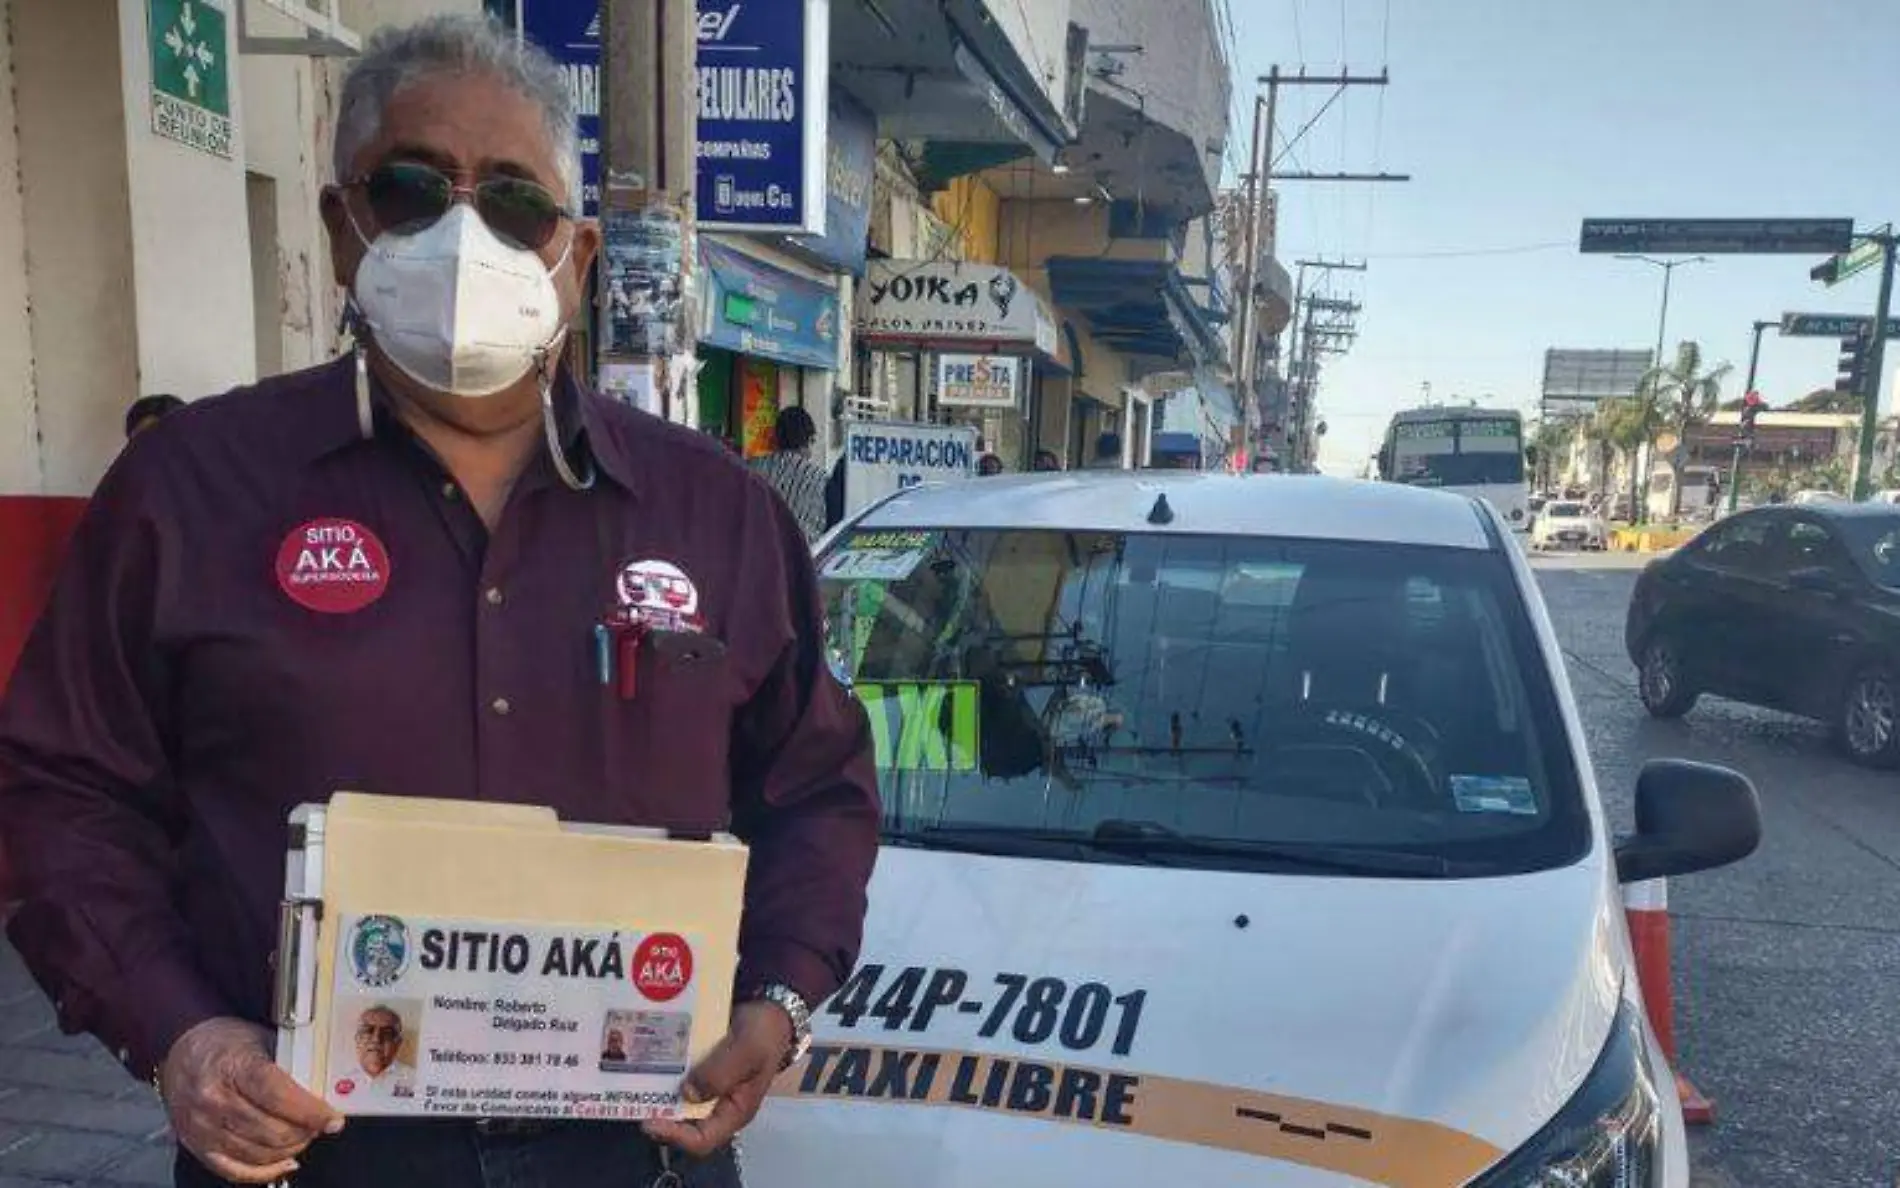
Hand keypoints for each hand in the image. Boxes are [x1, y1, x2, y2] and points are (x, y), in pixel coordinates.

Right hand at [160, 1017, 343, 1183]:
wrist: (181, 1050)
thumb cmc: (223, 1042)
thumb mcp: (260, 1038)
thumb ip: (291, 1062)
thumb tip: (324, 1086)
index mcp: (231, 1067)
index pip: (278, 1096)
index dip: (310, 1112)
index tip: (332, 1119)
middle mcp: (212, 1101)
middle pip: (270, 1131)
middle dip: (305, 1132)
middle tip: (321, 1124)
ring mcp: (202, 1128)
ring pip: (258, 1154)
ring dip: (290, 1150)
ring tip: (305, 1136)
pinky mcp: (197, 1146)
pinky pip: (235, 1171)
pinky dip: (265, 1171)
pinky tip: (284, 1161)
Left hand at [642, 1001, 791, 1156]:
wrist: (771, 1008)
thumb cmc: (764, 1034)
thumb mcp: (747, 1051)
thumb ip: (720, 1073)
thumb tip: (686, 1093)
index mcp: (734, 1111)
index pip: (702, 1140)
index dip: (675, 1136)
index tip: (650, 1120)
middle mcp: (718, 1105)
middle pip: (684, 1122)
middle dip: (659, 1112)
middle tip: (632, 1096)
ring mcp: (707, 1087)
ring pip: (677, 1099)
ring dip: (657, 1091)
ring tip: (633, 1077)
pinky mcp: (700, 1069)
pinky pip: (678, 1077)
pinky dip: (663, 1071)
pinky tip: (647, 1057)